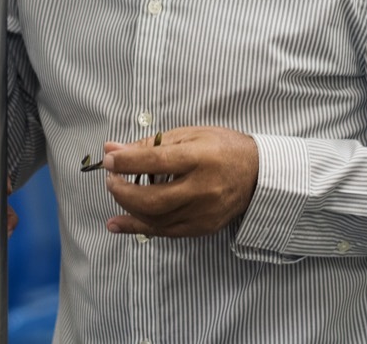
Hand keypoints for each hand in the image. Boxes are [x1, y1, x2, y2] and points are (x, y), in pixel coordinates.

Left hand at [101, 126, 258, 237]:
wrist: (257, 173)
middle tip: (110, 178)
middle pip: (152, 199)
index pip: (155, 162)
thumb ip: (150, 144)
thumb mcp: (188, 134)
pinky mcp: (202, 228)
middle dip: (122, 190)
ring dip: (127, 207)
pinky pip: (164, 232)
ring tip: (116, 192)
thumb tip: (113, 149)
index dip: (126, 162)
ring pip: (155, 219)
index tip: (109, 159)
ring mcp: (203, 213)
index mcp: (199, 158)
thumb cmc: (221, 147)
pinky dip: (137, 228)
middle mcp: (202, 189)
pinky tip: (117, 223)